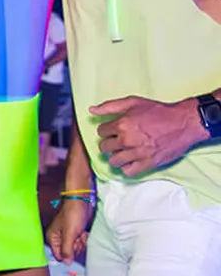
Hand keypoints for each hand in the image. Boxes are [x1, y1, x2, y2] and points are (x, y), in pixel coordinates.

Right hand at [45, 197, 91, 264]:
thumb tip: (67, 264)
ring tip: (81, 233)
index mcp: (52, 238)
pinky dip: (83, 239)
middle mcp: (59, 239)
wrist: (81, 203)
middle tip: (77, 237)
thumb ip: (67, 250)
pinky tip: (83, 231)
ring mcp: (67, 236)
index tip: (73, 245)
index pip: (59, 255)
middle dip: (76, 246)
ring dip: (81, 242)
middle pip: (68, 253)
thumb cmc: (73, 216)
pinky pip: (80, 243)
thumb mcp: (69, 234)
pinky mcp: (75, 234)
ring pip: (76, 248)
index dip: (68, 254)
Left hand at [92, 96, 207, 176]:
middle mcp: (127, 140)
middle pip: (104, 147)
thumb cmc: (159, 112)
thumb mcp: (133, 102)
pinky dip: (127, 167)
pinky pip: (128, 172)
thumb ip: (110, 106)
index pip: (101, 132)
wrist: (184, 123)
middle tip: (118, 140)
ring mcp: (137, 153)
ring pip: (113, 161)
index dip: (106, 130)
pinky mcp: (148, 163)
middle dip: (109, 143)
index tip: (113, 129)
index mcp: (122, 124)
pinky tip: (131, 160)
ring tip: (123, 151)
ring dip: (116, 156)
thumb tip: (91, 110)